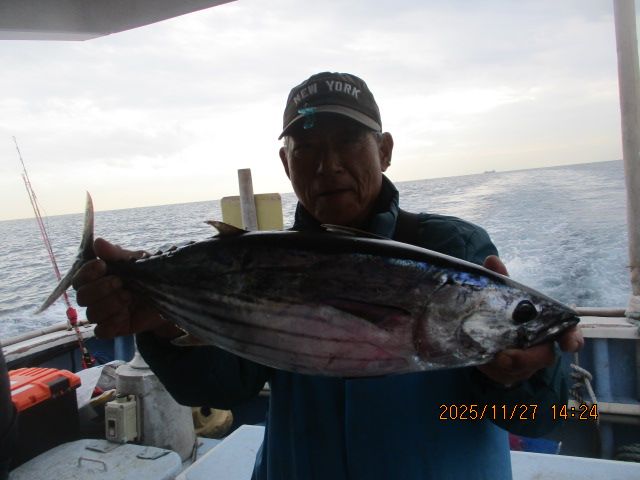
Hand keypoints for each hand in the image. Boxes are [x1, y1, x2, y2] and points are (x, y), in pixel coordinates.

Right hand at [73, 238, 181, 338]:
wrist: (172, 294)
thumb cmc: (150, 274)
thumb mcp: (137, 260)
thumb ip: (117, 254)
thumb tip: (98, 243)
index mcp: (99, 278)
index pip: (79, 278)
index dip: (87, 273)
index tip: (103, 266)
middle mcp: (98, 296)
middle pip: (82, 297)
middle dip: (100, 289)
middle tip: (121, 282)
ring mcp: (105, 314)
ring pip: (91, 314)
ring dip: (109, 305)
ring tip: (129, 296)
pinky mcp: (115, 328)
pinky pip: (101, 332)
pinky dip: (110, 324)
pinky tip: (124, 315)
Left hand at [476, 255, 584, 385]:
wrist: (489, 330)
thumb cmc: (507, 310)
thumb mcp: (504, 293)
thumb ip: (502, 279)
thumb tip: (492, 260)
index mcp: (548, 325)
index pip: (570, 334)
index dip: (572, 339)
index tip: (569, 345)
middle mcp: (542, 345)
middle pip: (544, 356)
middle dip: (528, 357)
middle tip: (507, 356)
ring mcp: (528, 362)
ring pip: (524, 368)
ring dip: (507, 365)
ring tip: (492, 357)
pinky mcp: (511, 372)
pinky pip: (505, 375)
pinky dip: (494, 369)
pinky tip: (484, 360)